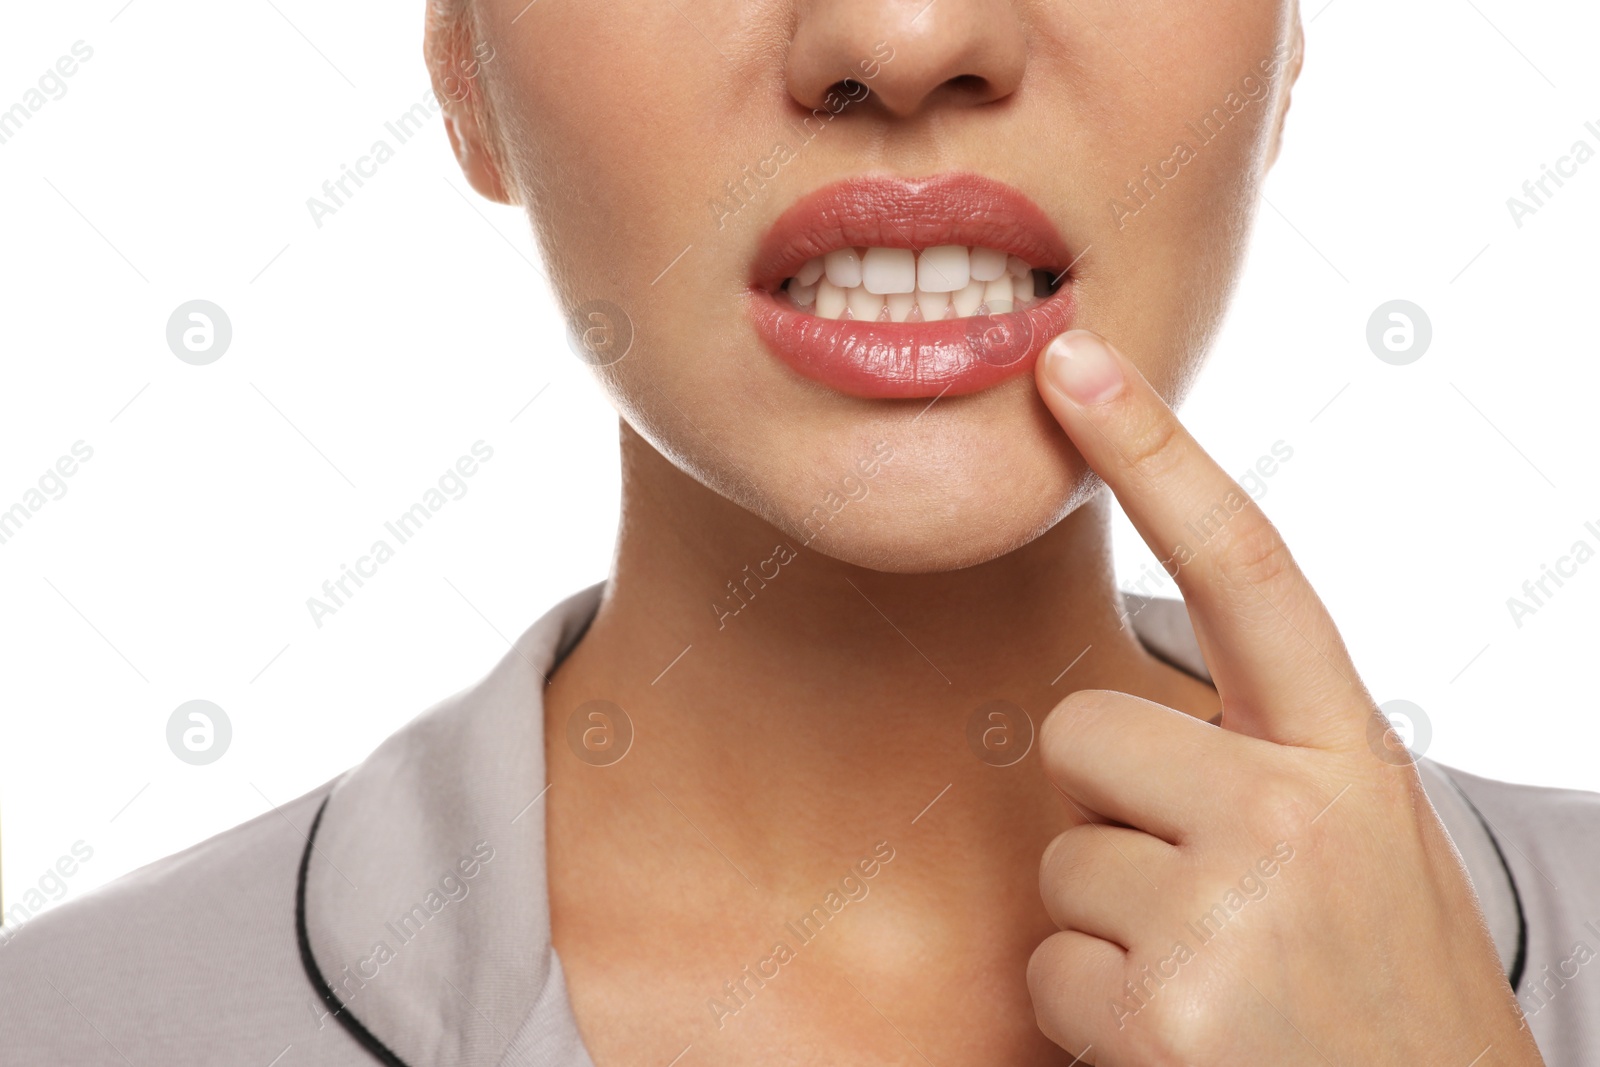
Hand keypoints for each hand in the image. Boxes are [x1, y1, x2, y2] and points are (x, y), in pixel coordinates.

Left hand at [1024, 330, 1543, 1065]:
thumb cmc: (1379, 1000)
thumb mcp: (1360, 850)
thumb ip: (1261, 762)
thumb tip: (1103, 720)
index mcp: (1350, 759)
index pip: (1245, 566)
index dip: (1156, 450)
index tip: (1073, 359)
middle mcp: (1296, 814)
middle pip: (1085, 732)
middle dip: (1113, 814)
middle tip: (1210, 909)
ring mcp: (1227, 912)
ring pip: (1060, 861)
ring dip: (1110, 928)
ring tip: (1212, 989)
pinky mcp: (1162, 1012)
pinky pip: (1047, 964)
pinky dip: (1093, 1015)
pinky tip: (1183, 1051)